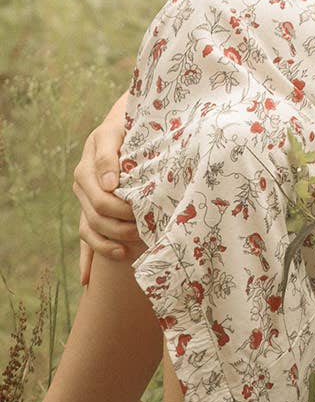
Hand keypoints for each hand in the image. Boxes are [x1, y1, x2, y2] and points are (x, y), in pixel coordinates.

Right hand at [72, 102, 139, 283]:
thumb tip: (110, 185)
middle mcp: (83, 184)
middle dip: (121, 227)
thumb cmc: (129, 126)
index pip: (104, 198)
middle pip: (97, 216)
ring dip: (109, 243)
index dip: (123, 209)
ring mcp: (85, 198)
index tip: (142, 214)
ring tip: (130, 250)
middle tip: (144, 231)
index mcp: (88, 166)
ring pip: (90, 229)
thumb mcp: (118, 132)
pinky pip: (85, 237)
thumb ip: (111, 155)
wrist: (126, 122)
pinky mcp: (90, 209)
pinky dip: (87, 258)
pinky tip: (87, 279)